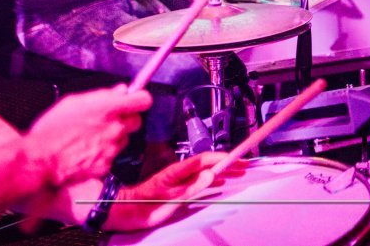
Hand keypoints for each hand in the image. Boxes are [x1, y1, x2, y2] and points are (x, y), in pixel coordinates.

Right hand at [25, 86, 152, 187]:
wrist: (39, 160)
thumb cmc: (51, 130)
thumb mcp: (73, 103)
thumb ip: (102, 96)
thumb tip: (121, 91)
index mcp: (109, 109)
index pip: (143, 100)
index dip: (139, 100)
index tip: (133, 101)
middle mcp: (115, 128)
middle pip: (136, 121)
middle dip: (126, 120)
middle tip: (108, 121)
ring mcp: (112, 148)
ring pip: (124, 140)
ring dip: (114, 137)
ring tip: (91, 138)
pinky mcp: (106, 165)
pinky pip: (111, 156)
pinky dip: (103, 154)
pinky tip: (86, 152)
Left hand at [106, 152, 245, 231]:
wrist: (125, 212)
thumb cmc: (143, 207)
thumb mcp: (170, 199)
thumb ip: (191, 187)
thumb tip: (211, 175)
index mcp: (178, 171)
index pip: (205, 159)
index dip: (222, 158)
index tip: (237, 158)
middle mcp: (180, 172)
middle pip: (207, 164)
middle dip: (227, 163)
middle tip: (244, 165)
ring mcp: (179, 179)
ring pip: (205, 171)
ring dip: (222, 171)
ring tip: (237, 173)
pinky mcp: (177, 187)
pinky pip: (199, 180)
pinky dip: (213, 180)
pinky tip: (219, 182)